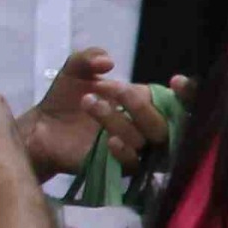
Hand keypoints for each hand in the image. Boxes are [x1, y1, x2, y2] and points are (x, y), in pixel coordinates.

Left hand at [14, 48, 176, 178]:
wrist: (40, 128)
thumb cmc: (65, 99)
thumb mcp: (75, 70)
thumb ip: (89, 58)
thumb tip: (108, 61)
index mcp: (145, 103)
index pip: (178, 101)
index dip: (186, 94)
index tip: (177, 82)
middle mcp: (145, 127)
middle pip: (164, 123)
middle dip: (140, 105)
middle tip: (113, 89)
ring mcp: (135, 149)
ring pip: (145, 140)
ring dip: (118, 120)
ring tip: (88, 102)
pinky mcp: (120, 169)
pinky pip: (134, 164)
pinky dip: (124, 151)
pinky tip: (109, 140)